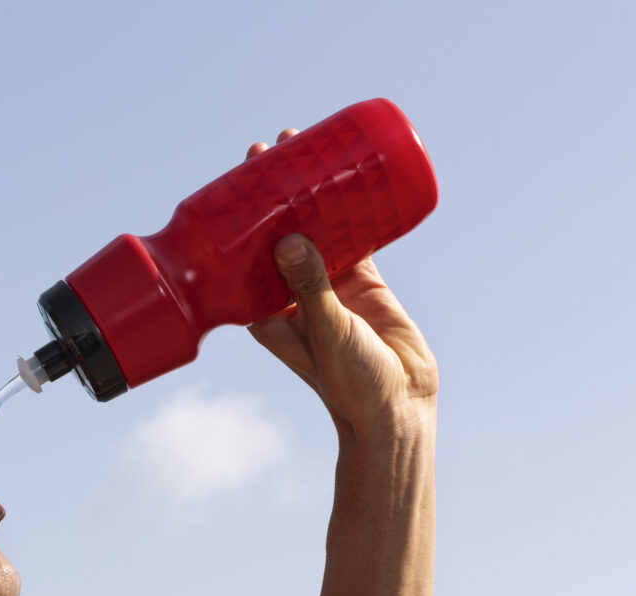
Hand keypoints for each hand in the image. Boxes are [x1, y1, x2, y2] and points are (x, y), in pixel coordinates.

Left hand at [243, 129, 438, 440]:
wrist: (397, 408)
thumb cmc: (350, 384)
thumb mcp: (327, 330)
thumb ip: (310, 287)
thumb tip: (287, 239)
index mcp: (267, 310)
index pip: (242, 253)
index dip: (238, 215)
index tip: (238, 175)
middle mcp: (292, 293)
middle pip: (276, 230)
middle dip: (275, 190)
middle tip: (275, 147)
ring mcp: (328, 285)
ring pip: (315, 227)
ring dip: (311, 192)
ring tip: (309, 149)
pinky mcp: (362, 283)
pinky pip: (354, 235)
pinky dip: (352, 209)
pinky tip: (353, 178)